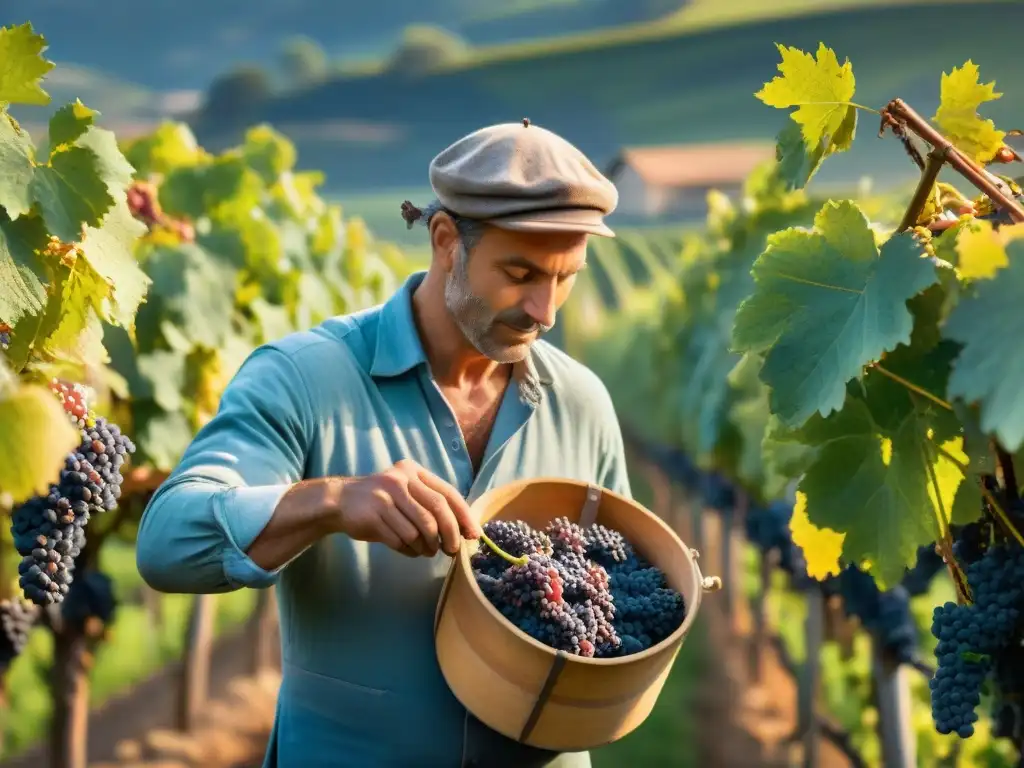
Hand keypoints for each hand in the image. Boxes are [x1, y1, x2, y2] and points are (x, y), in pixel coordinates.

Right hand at [337, 459, 481, 556]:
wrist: (340, 501)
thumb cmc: (382, 501)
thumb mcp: (406, 492)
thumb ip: (431, 505)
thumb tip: (464, 531)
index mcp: (413, 471)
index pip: (447, 493)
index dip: (463, 516)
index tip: (473, 534)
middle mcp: (400, 480)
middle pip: (437, 510)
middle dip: (449, 535)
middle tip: (451, 550)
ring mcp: (384, 496)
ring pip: (419, 529)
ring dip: (427, 546)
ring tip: (427, 551)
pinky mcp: (372, 515)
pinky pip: (400, 539)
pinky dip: (410, 550)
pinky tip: (410, 550)